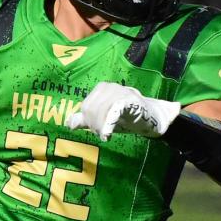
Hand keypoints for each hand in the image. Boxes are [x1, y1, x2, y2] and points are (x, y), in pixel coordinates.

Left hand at [65, 82, 180, 139]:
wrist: (151, 117)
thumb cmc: (126, 117)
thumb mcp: (104, 118)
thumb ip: (86, 120)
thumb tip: (69, 124)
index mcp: (101, 88)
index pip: (86, 107)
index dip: (89, 121)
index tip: (97, 131)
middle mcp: (109, 87)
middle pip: (91, 108)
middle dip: (95, 124)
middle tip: (104, 133)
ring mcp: (120, 92)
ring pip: (101, 111)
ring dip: (102, 126)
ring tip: (108, 133)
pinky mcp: (130, 99)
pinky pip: (115, 110)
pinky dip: (109, 122)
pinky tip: (107, 134)